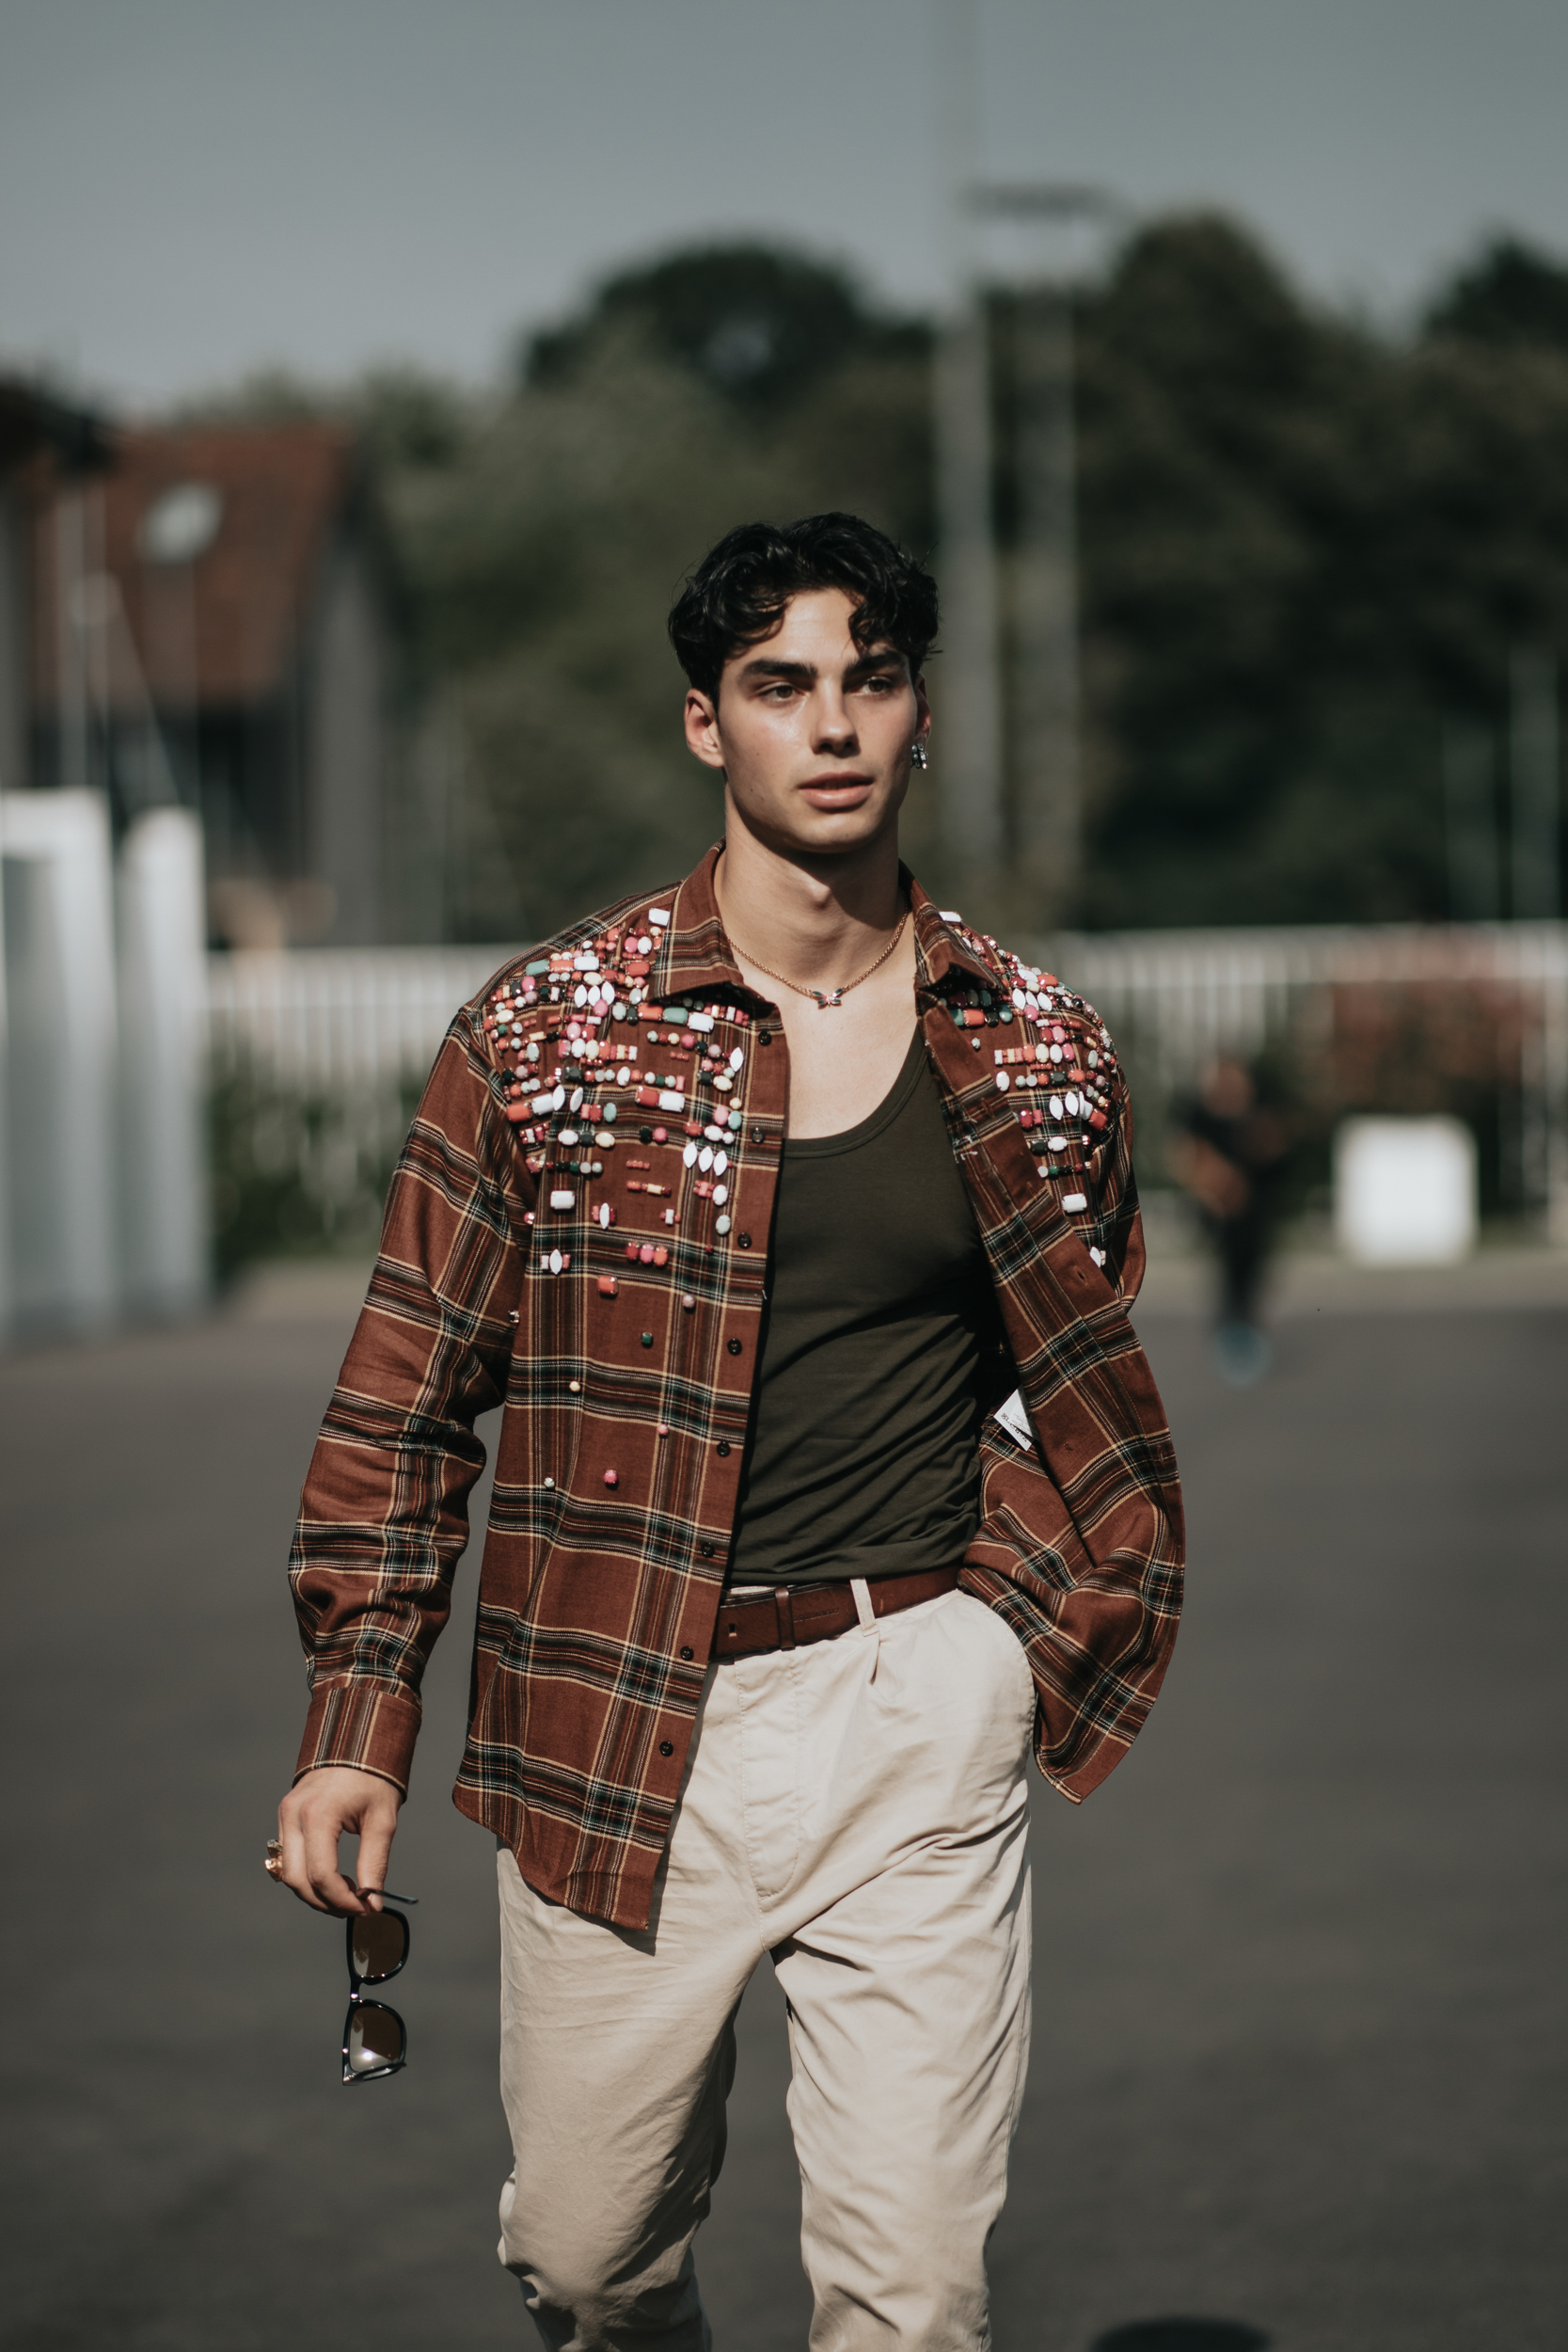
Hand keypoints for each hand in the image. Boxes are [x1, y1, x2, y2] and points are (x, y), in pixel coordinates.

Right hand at [275, 1766, 401, 1914]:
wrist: (356, 1741)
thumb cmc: (374, 1778)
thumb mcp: (382, 1821)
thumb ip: (374, 1864)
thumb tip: (373, 1903)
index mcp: (319, 1815)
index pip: (322, 1875)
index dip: (343, 1900)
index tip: (365, 1908)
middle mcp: (294, 1816)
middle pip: (298, 1881)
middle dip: (325, 1903)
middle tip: (355, 1907)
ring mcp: (284, 1816)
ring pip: (288, 1874)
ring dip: (314, 1893)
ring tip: (345, 1895)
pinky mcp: (284, 1817)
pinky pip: (287, 1859)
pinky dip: (305, 1876)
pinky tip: (331, 1879)